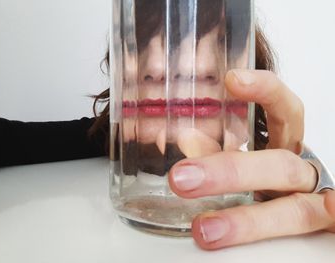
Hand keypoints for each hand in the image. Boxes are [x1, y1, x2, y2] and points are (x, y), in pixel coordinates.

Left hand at [168, 70, 334, 249]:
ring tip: (204, 228)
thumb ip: (217, 153)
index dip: (264, 92)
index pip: (283, 109)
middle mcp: (302, 169)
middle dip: (230, 172)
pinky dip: (327, 218)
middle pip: (278, 164)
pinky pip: (324, 225)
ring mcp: (315, 200)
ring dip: (247, 220)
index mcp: (285, 144)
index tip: (232, 80)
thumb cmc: (266, 177)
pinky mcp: (325, 228)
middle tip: (182, 177)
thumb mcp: (243, 159)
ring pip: (291, 208)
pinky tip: (325, 213)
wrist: (308, 203)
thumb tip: (187, 141)